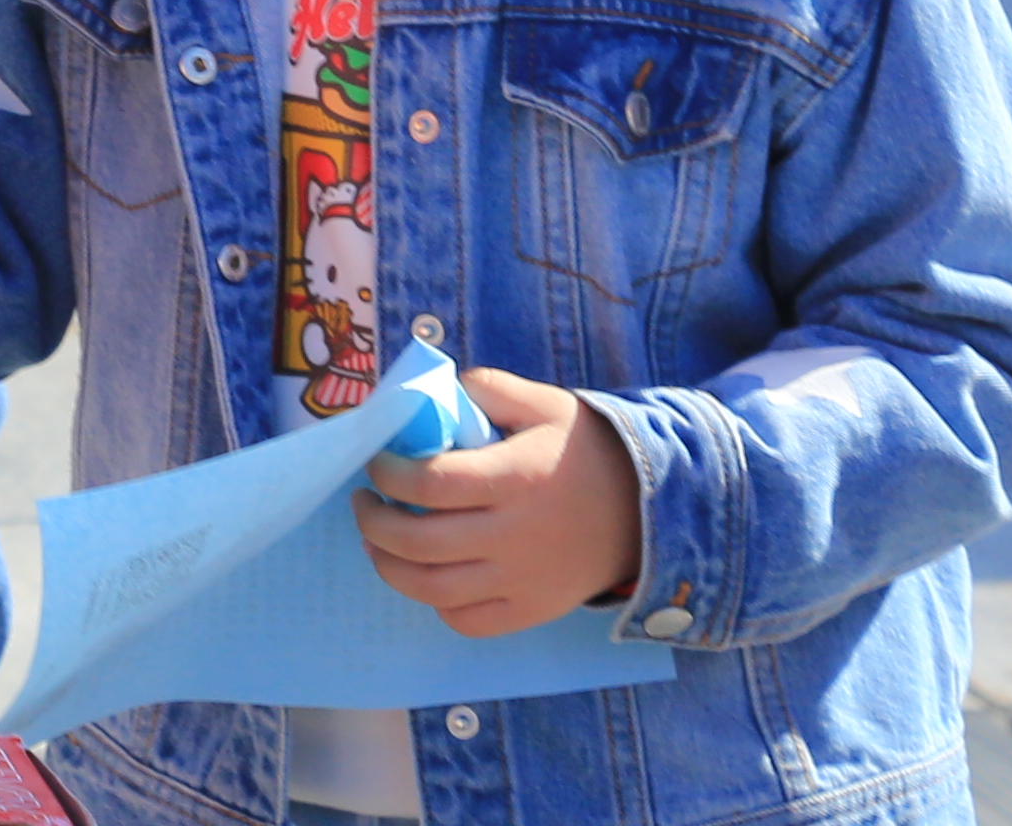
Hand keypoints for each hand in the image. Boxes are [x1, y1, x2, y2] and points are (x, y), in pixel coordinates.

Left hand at [353, 364, 643, 636]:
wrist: (647, 510)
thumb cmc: (584, 451)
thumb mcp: (545, 404)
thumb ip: (489, 389)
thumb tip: (433, 393)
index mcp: (515, 479)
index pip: (429, 483)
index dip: (387, 473)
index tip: (376, 462)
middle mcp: (514, 536)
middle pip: (419, 542)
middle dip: (373, 522)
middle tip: (364, 502)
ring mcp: (522, 581)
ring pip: (433, 590)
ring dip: (389, 566)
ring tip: (378, 540)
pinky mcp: (532, 611)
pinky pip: (467, 621)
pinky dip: (434, 602)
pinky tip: (426, 574)